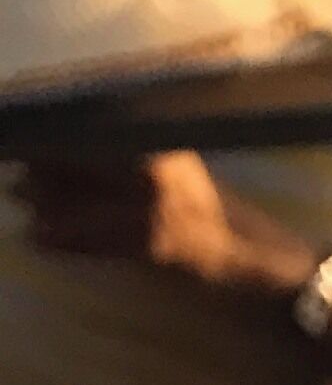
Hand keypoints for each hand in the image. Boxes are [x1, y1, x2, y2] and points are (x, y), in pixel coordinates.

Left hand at [19, 150, 314, 301]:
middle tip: (15, 173)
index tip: (24, 131)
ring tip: (22, 203)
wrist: (254, 254)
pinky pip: (99, 242)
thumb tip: (73, 139)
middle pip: (81, 162)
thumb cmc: (209, 210)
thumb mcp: (175, 165)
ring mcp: (156, 209)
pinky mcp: (157, 245)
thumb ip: (134, 150)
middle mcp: (155, 170)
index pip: (93, 130)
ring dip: (48, 206)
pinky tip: (40, 239)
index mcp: (158, 144)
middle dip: (43, 169)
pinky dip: (66, 242)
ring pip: (85, 204)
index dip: (54, 131)